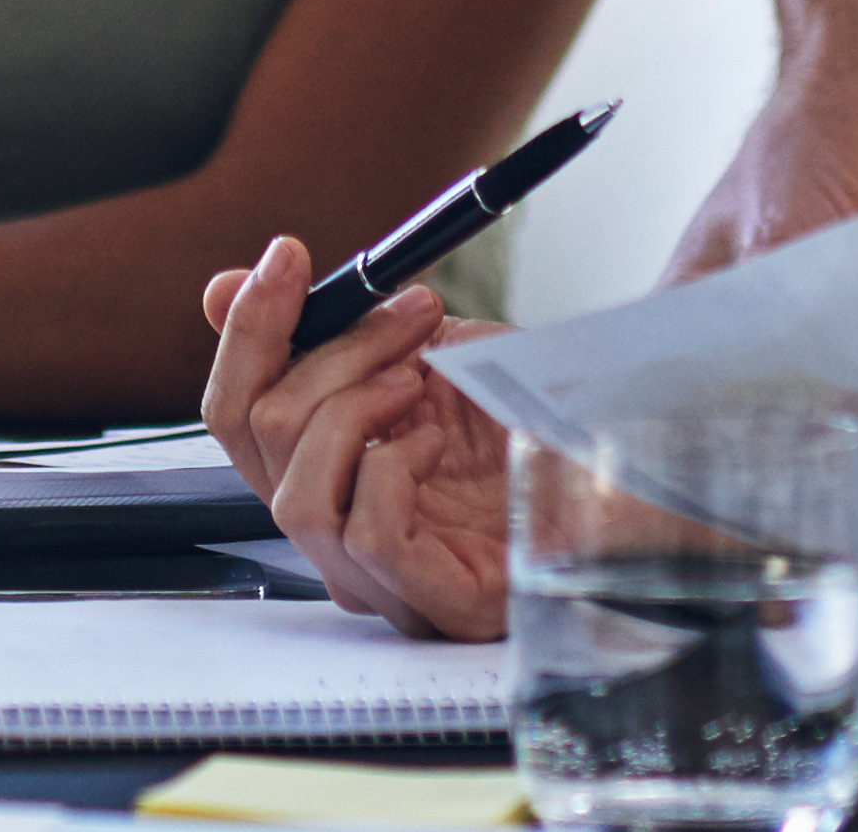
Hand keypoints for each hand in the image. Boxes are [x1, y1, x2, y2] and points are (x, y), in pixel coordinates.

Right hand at [197, 238, 512, 639]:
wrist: (637, 456)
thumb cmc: (535, 414)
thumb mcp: (422, 349)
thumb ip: (326, 330)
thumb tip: (220, 288)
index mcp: (329, 474)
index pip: (236, 414)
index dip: (249, 328)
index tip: (287, 255)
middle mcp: (342, 535)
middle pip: (254, 441)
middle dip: (327, 349)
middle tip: (409, 310)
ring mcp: (387, 582)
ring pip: (296, 496)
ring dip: (355, 405)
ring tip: (422, 378)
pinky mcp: (442, 603)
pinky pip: (366, 537)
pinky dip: (393, 469)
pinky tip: (438, 441)